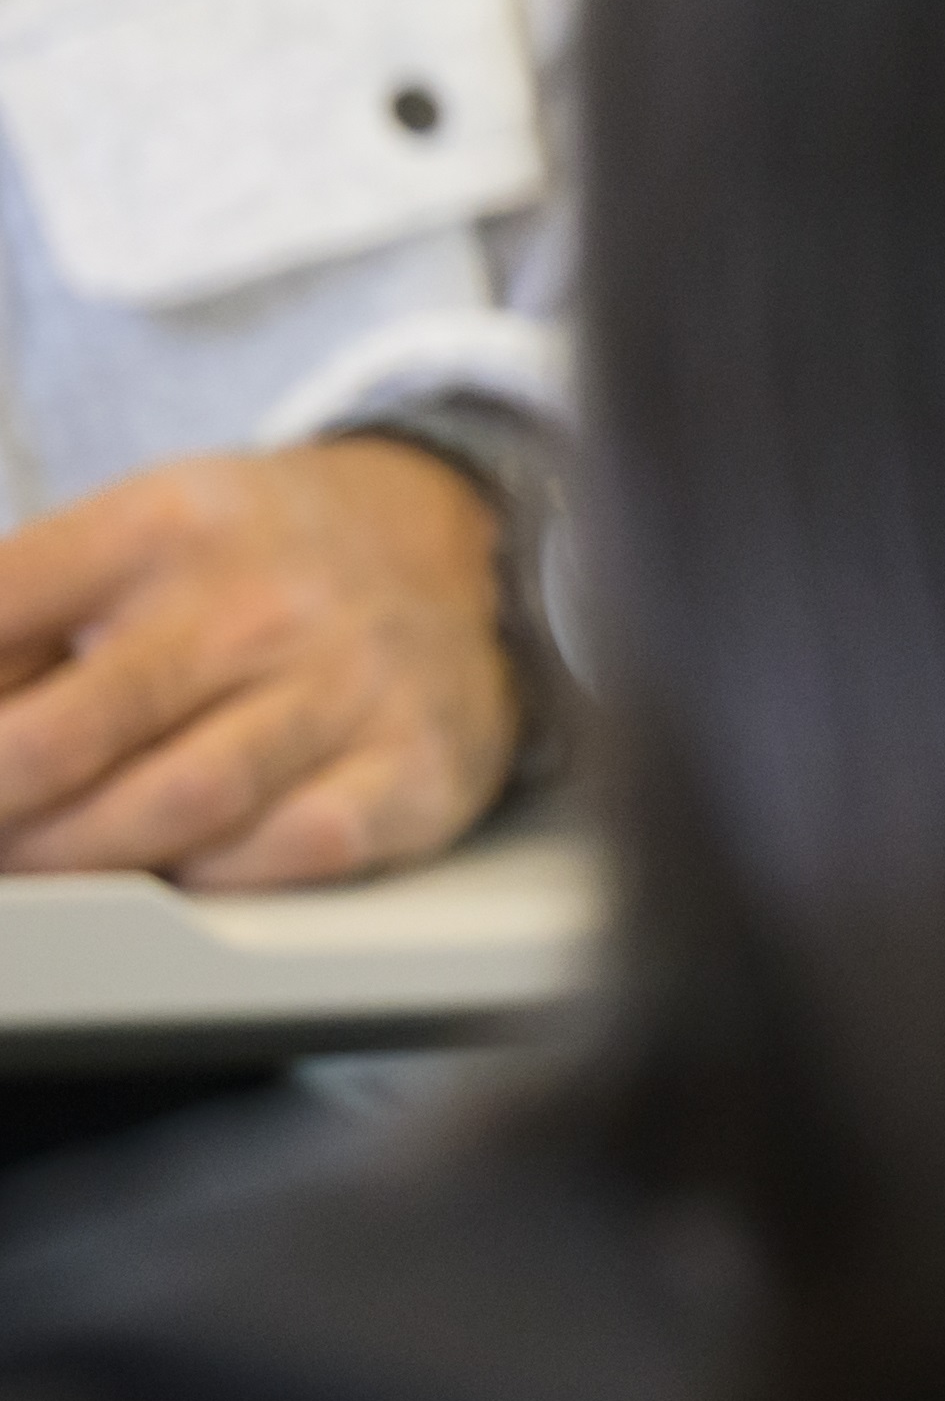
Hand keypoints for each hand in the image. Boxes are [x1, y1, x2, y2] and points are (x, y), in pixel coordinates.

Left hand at [0, 441, 530, 883]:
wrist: (445, 546)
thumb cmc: (249, 564)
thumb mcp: (130, 537)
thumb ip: (21, 626)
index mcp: (162, 526)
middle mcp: (259, 602)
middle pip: (64, 735)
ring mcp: (346, 685)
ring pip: (175, 805)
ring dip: (75, 858)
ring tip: (38, 864)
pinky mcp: (414, 765)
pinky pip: (294, 848)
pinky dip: (217, 874)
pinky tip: (185, 862)